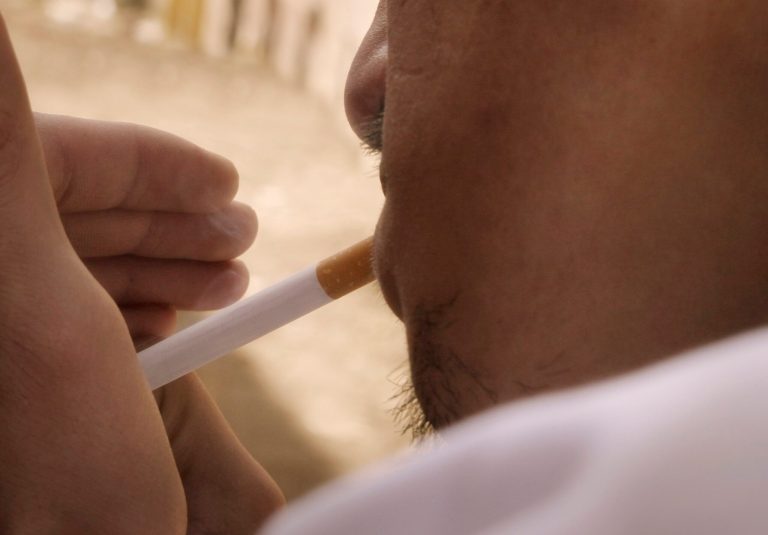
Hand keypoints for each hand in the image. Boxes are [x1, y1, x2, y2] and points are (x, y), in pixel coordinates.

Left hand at [0, 14, 281, 533]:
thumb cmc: (48, 465)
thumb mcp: (28, 306)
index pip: (48, 163)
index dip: (150, 165)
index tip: (227, 181)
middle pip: (76, 221)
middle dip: (173, 222)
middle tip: (242, 236)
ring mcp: (12, 341)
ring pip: (86, 272)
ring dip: (168, 266)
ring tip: (228, 279)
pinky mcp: (35, 387)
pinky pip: (87, 324)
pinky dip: (144, 314)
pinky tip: (181, 322)